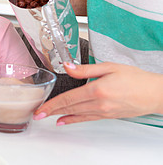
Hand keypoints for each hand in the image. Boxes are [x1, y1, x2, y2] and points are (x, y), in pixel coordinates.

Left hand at [34, 62, 162, 124]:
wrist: (155, 93)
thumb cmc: (136, 78)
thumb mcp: (109, 67)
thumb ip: (85, 69)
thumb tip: (68, 67)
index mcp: (97, 89)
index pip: (68, 98)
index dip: (52, 104)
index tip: (40, 108)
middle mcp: (99, 103)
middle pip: (69, 108)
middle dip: (51, 111)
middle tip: (37, 114)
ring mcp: (103, 112)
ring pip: (76, 114)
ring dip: (60, 115)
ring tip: (47, 117)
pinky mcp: (107, 115)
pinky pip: (86, 118)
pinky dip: (74, 120)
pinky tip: (65, 121)